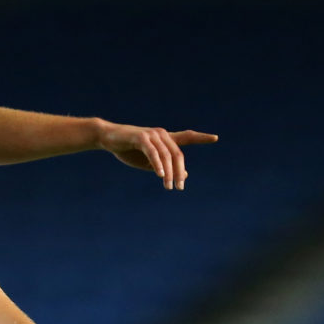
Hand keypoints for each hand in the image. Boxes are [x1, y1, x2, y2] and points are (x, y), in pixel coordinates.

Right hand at [97, 122, 217, 189]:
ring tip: (169, 187)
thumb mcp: (150, 163)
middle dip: (179, 172)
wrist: (108, 139)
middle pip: (178, 154)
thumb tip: (185, 175)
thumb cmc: (130, 150)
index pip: (187, 137)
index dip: (201, 138)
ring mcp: (152, 135)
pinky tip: (161, 175)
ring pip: (166, 155)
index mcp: (166, 139)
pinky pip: (153, 152)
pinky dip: (158, 164)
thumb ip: (167, 168)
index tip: (215, 138)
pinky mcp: (141, 137)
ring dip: (168, 173)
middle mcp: (162, 135)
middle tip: (179, 188)